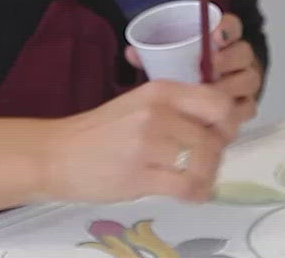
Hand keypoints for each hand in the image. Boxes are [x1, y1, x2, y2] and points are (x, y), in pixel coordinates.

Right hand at [35, 81, 239, 204]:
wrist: (57, 154)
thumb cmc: (99, 132)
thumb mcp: (139, 105)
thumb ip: (175, 110)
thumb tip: (217, 127)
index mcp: (161, 91)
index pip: (217, 101)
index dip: (228, 121)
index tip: (219, 134)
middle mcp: (158, 113)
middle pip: (216, 135)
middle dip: (218, 154)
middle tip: (206, 162)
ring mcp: (148, 144)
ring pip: (204, 162)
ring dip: (207, 176)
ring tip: (195, 181)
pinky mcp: (139, 175)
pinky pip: (186, 187)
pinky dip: (196, 194)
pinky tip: (189, 194)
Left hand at [125, 12, 263, 121]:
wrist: (180, 107)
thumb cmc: (175, 77)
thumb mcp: (162, 61)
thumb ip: (149, 54)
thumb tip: (132, 52)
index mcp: (220, 40)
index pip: (232, 26)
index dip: (227, 28)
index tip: (213, 36)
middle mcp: (236, 59)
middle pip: (244, 53)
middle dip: (228, 59)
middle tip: (209, 66)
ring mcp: (242, 82)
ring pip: (249, 80)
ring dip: (231, 85)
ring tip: (211, 91)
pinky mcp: (244, 105)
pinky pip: (249, 106)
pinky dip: (236, 110)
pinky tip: (221, 112)